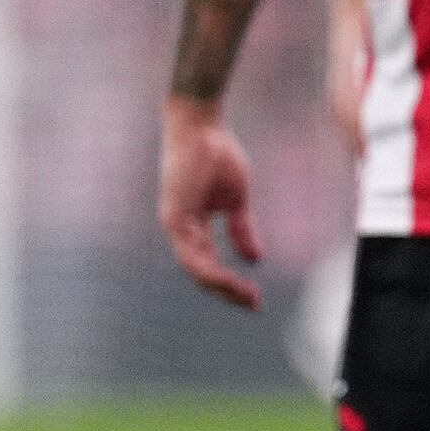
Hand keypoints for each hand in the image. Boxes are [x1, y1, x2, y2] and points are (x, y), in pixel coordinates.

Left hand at [159, 96, 265, 308]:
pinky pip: (192, 254)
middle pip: (201, 273)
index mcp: (193, 226)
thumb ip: (242, 229)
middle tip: (253, 304)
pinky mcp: (174, 216)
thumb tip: (255, 259)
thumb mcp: (237, 200)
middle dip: (228, 292)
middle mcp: (181, 229)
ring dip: (222, 286)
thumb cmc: (217, 155)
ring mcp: (175, 224)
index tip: (255, 296)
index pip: (209, 264)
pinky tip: (228, 281)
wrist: (203, 126)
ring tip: (247, 297)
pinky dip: (210, 271)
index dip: (230, 282)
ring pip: (196, 269)